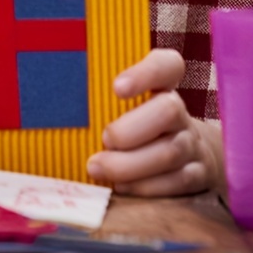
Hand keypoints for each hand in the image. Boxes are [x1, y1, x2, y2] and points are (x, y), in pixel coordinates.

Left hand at [87, 49, 222, 195]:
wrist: (190, 156)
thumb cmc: (140, 128)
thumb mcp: (127, 109)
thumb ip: (101, 102)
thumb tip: (57, 105)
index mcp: (164, 87)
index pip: (167, 66)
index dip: (146, 74)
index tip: (116, 87)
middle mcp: (180, 113)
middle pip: (169, 110)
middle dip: (131, 130)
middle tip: (104, 140)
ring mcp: (191, 144)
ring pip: (169, 151)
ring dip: (130, 164)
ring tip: (97, 168)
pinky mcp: (196, 174)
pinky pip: (177, 182)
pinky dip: (146, 187)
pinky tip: (121, 186)